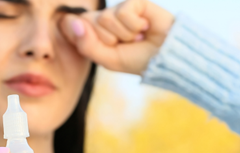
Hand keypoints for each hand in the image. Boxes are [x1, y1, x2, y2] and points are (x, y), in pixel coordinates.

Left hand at [59, 0, 174, 75]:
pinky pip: (122, 12)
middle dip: (108, 39)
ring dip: (124, 34)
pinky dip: (134, 26)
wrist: (167, 56)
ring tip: (137, 37)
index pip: (73, 25)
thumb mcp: (108, 60)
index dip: (83, 36)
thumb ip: (87, 45)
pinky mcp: (133, 2)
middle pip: (88, 23)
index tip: (104, 47)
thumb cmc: (138, 60)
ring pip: (105, 18)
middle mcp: (105, 18)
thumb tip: (76, 22)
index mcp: (95, 32)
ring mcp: (119, 9)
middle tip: (125, 44)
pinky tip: (145, 28)